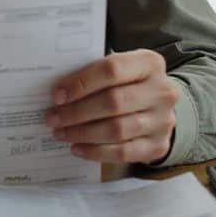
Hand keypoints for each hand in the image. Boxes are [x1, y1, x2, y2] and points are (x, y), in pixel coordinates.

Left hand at [45, 49, 178, 163]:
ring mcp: (163, 121)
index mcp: (150, 64)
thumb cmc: (129, 84)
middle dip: (76, 112)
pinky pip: (123, 153)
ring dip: (82, 133)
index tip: (57, 95)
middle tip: (52, 118)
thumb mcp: (120, 69)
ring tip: (60, 133)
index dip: (81, 83)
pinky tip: (77, 148)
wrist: (159, 107)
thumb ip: (95, 74)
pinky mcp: (158, 146)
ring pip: (116, 130)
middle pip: (113, 102)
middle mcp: (162, 91)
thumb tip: (58, 92)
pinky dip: (95, 152)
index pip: (112, 69)